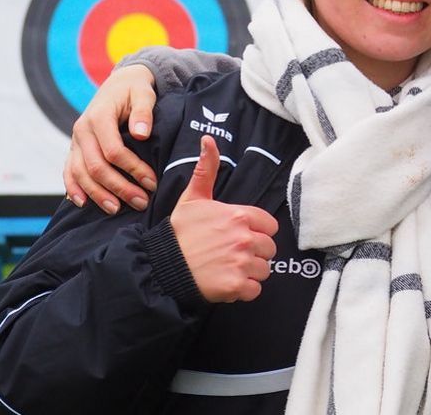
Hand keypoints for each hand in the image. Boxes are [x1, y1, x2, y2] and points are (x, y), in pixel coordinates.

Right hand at [63, 64, 158, 212]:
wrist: (119, 84)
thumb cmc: (135, 90)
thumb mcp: (143, 93)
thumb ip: (143, 111)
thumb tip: (142, 134)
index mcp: (99, 117)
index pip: (113, 150)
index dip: (132, 169)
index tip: (151, 182)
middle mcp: (82, 130)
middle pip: (95, 166)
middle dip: (118, 187)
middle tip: (141, 202)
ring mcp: (75, 141)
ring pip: (80, 173)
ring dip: (97, 194)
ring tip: (116, 210)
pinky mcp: (74, 149)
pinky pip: (69, 171)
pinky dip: (73, 188)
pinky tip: (83, 203)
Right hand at [170, 136, 278, 302]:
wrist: (161, 266)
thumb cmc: (179, 233)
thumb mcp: (192, 198)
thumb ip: (205, 170)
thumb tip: (208, 140)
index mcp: (239, 216)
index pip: (270, 226)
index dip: (256, 232)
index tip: (238, 236)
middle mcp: (244, 238)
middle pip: (269, 249)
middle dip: (254, 254)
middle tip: (230, 255)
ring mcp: (241, 263)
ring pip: (264, 270)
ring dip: (249, 273)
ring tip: (226, 269)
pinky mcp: (237, 286)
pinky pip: (255, 290)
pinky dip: (243, 291)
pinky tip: (225, 283)